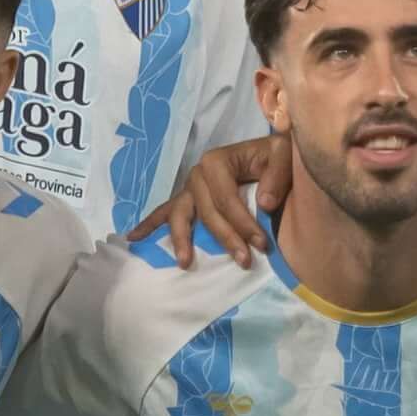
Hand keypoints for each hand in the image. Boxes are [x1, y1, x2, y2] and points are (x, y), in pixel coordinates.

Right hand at [129, 135, 288, 266]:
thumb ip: (277, 175)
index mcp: (216, 161)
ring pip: (179, 215)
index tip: (261, 244)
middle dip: (225, 238)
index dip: (243, 223)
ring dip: (181, 240)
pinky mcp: (187, 198)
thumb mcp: (283, 154)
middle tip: (244, 261)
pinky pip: (164, 212)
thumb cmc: (274, 155)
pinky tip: (133, 238)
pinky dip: (148, 224)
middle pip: (206, 212)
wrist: (268, 152)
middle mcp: (197, 174)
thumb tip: (265, 204)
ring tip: (185, 263)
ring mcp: (189, 187)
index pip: (227, 199)